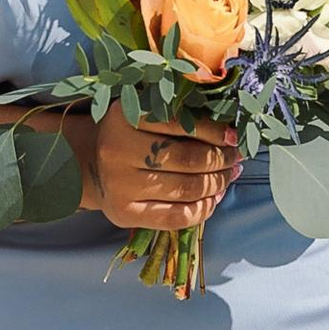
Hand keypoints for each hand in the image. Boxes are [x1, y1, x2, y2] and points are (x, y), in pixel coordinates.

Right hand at [92, 104, 236, 233]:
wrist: (93, 167)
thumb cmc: (130, 136)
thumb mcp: (145, 113)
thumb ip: (179, 112)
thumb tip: (229, 131)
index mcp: (125, 117)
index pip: (181, 124)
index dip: (214, 132)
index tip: (233, 136)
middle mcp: (118, 151)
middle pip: (188, 159)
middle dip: (221, 159)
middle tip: (235, 157)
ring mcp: (120, 185)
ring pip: (187, 189)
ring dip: (218, 183)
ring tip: (229, 175)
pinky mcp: (125, 213)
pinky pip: (176, 217)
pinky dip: (203, 209)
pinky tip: (213, 198)